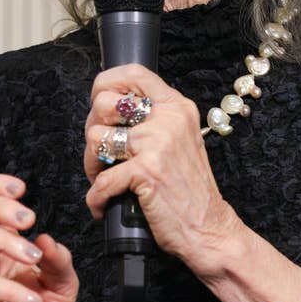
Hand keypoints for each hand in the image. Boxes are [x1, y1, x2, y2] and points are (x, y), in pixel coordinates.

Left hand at [84, 64, 241, 269]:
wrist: (209, 228)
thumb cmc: (187, 189)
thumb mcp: (179, 139)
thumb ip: (152, 119)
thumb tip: (107, 109)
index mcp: (177, 106)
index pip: (134, 73)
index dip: (106, 84)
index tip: (99, 105)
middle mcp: (169, 118)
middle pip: (104, 103)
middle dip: (93, 131)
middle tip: (101, 154)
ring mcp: (158, 143)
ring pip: (96, 138)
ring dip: (91, 165)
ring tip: (103, 180)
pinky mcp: (147, 171)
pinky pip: (101, 179)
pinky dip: (96, 198)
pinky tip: (104, 205)